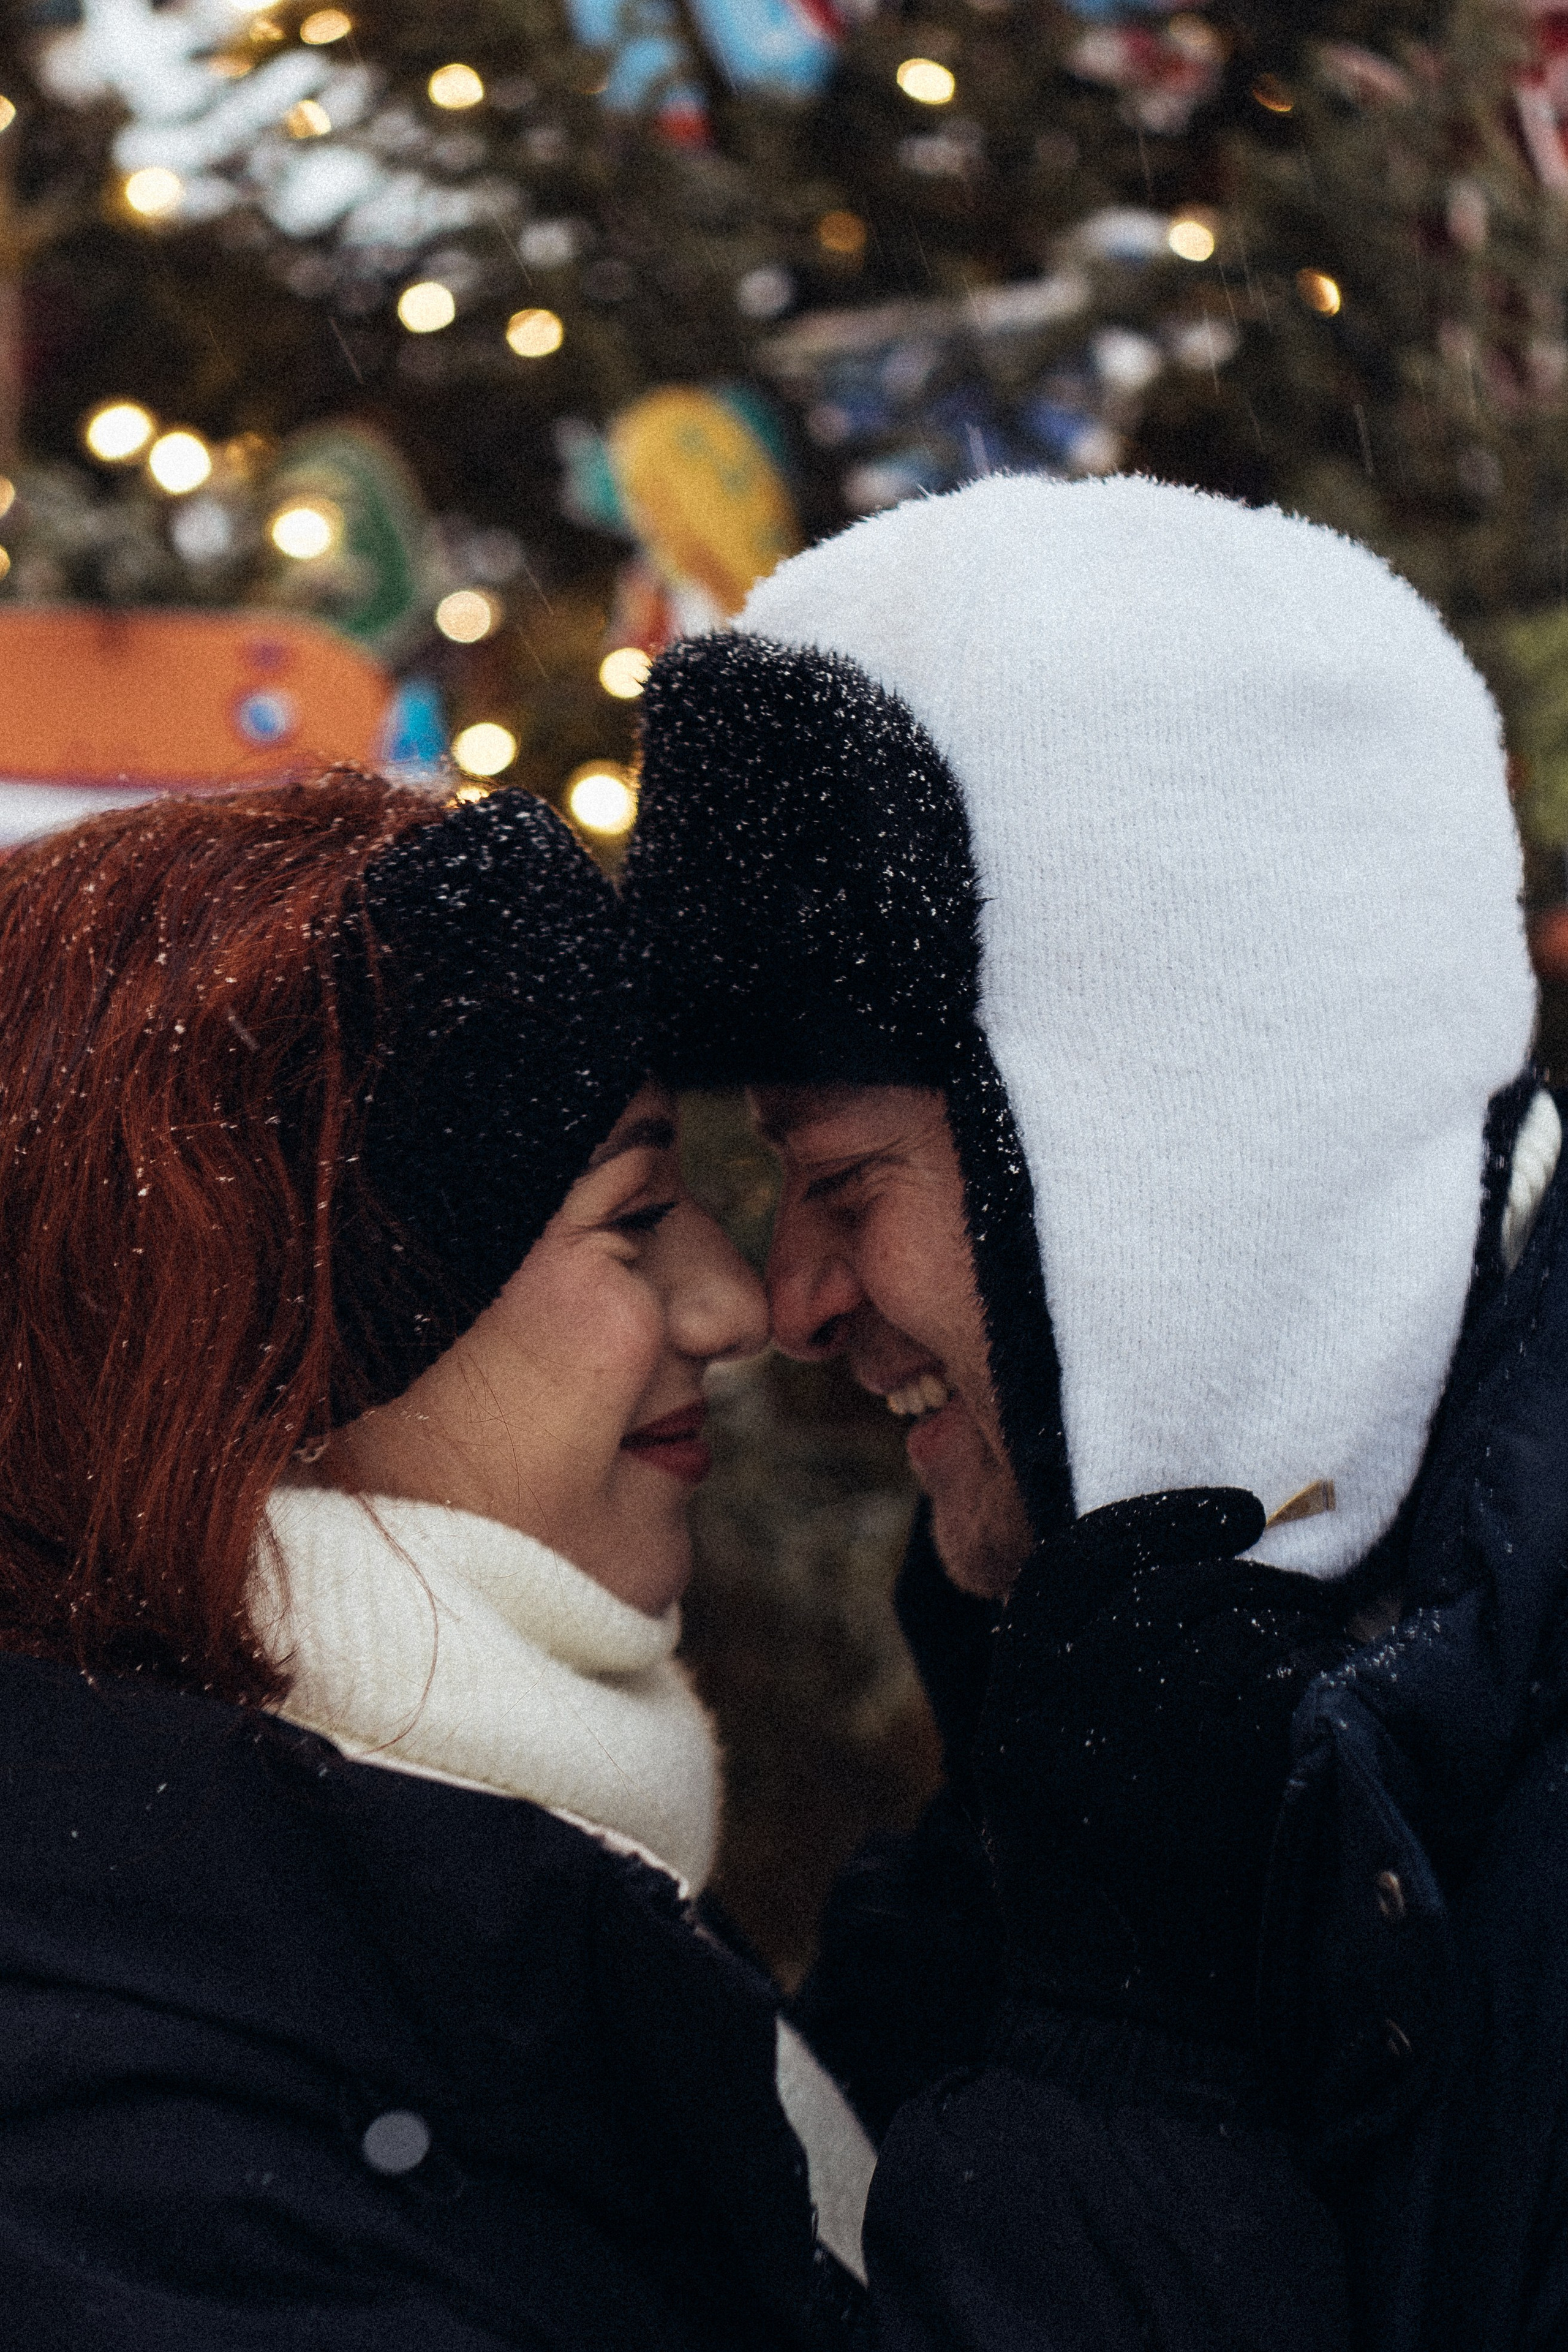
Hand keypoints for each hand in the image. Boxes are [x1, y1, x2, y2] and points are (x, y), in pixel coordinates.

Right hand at [974, 1490, 1350, 2049]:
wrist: (1125, 2020)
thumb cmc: (1088, 1886)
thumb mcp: (1037, 1770)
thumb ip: (1069, 1675)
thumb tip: (1157, 1571)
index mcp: (1012, 1705)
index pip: (1072, 1565)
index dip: (1154, 1520)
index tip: (1227, 1511)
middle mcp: (1062, 1716)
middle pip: (1160, 1587)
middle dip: (1233, 1568)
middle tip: (1282, 1574)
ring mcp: (1139, 1746)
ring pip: (1226, 1625)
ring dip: (1281, 1615)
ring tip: (1307, 1626)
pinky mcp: (1216, 1780)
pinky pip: (1275, 1680)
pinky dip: (1307, 1668)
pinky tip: (1319, 1681)